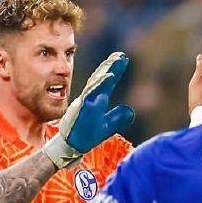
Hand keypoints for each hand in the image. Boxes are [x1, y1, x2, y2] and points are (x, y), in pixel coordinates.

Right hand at [44, 52, 133, 168]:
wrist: (71, 146)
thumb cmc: (87, 135)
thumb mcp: (107, 126)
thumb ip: (118, 117)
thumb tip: (130, 110)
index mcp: (96, 101)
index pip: (107, 83)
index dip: (114, 70)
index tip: (123, 57)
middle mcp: (90, 99)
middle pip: (101, 79)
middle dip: (110, 67)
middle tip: (121, 55)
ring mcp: (85, 104)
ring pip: (95, 86)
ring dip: (104, 75)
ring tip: (114, 65)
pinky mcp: (81, 111)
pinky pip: (89, 96)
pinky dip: (98, 86)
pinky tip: (108, 78)